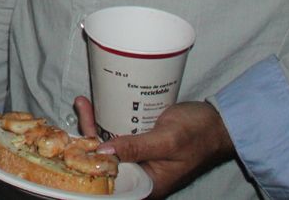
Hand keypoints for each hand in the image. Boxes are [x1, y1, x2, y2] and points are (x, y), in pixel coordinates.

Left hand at [75, 96, 234, 197]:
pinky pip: (117, 135)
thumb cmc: (198, 134)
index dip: (89, 169)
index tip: (71, 149)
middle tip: (80, 111)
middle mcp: (140, 174)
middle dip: (87, 139)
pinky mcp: (139, 143)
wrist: (217, 121)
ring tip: (84, 103)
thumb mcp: (167, 141)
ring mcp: (139, 158)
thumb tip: (102, 153)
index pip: (111, 183)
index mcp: (148, 185)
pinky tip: (95, 105)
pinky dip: (105, 121)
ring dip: (94, 125)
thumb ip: (136, 148)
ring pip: (108, 146)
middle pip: (104, 161)